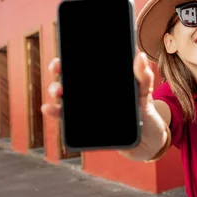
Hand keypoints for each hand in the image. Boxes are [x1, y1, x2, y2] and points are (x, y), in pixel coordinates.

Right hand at [41, 52, 168, 159]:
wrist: (148, 143)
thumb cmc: (146, 115)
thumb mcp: (145, 95)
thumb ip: (143, 77)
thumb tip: (139, 56)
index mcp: (104, 80)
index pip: (84, 64)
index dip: (71, 57)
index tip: (64, 53)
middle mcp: (92, 92)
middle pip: (70, 77)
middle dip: (58, 70)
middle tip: (57, 69)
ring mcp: (87, 108)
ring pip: (65, 95)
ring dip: (55, 89)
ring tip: (57, 91)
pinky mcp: (85, 125)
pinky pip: (66, 118)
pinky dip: (56, 112)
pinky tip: (48, 108)